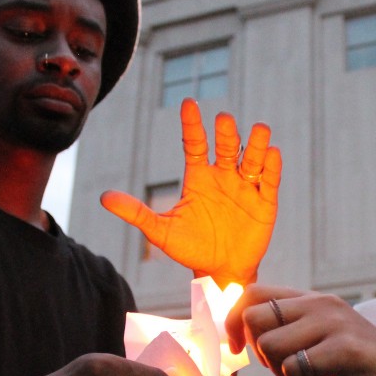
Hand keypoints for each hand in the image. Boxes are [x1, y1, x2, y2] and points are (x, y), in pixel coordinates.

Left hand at [100, 99, 281, 287]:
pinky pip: (270, 180)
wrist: (219, 272)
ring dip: (256, 144)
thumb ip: (136, 212)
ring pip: (252, 159)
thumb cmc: (190, 249)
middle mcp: (224, 176)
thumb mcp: (161, 231)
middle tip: (224, 119)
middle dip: (226, 133)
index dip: (192, 124)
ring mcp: (246, 187)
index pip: (195, 144)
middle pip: (226, 147)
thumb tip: (104, 198)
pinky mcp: (265, 202)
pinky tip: (272, 153)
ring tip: (259, 130)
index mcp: (199, 177)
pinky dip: (272, 167)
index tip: (188, 103)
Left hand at [226, 284, 375, 375]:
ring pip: (271, 346)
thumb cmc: (359, 366)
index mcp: (311, 299)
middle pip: (254, 319)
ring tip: (312, 375)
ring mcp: (335, 324)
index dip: (232, 321)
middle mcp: (321, 304)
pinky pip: (296, 367)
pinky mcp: (347, 349)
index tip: (237, 348)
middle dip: (261, 353)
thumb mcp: (320, 339)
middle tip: (289, 367)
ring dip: (283, 373)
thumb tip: (238, 330)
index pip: (251, 292)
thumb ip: (288, 329)